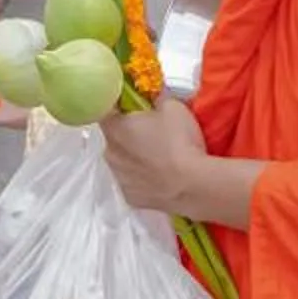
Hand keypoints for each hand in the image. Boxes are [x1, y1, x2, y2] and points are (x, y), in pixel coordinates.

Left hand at [100, 98, 207, 215]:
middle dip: (128, 133)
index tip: (132, 106)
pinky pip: (132, 181)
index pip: (104, 110)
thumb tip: (155, 101)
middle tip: (152, 132)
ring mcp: (118, 178)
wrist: (193, 184)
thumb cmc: (179, 141)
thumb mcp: (173, 106)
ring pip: (122, 161)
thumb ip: (157, 100)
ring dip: (133, 157)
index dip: (118, 106)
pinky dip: (142, 178)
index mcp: (114, 128)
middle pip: (114, 138)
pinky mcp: (130, 197)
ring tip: (159, 158)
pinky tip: (160, 177)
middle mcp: (109, 153)